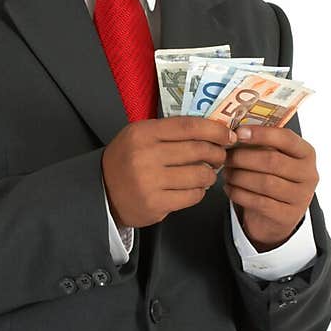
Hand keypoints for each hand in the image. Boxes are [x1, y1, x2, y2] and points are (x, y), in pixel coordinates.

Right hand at [102, 116, 236, 229]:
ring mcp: (150, 182)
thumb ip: (170, 131)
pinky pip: (192, 196)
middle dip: (217, 153)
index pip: (188, 126)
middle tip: (221, 156)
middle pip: (198, 150)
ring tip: (207, 174)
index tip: (228, 135)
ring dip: (210, 175)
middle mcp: (145, 156)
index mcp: (143, 133)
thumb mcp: (140, 135)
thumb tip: (212, 129)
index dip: (214, 130)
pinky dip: (199, 192)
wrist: (102, 191)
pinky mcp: (155, 204)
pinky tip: (193, 188)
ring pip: (199, 175)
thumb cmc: (127, 160)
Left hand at [222, 124, 317, 249]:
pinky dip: (239, 194)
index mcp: (306, 153)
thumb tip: (234, 132)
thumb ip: (261, 144)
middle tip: (225, 157)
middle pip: (272, 161)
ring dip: (239, 176)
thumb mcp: (275, 157)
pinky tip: (229, 188)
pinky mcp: (288, 216)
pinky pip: (259, 202)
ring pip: (265, 183)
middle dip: (243, 157)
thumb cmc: (274, 177)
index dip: (261, 134)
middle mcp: (309, 174)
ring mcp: (301, 197)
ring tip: (226, 173)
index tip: (239, 132)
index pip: (286, 138)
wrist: (280, 214)